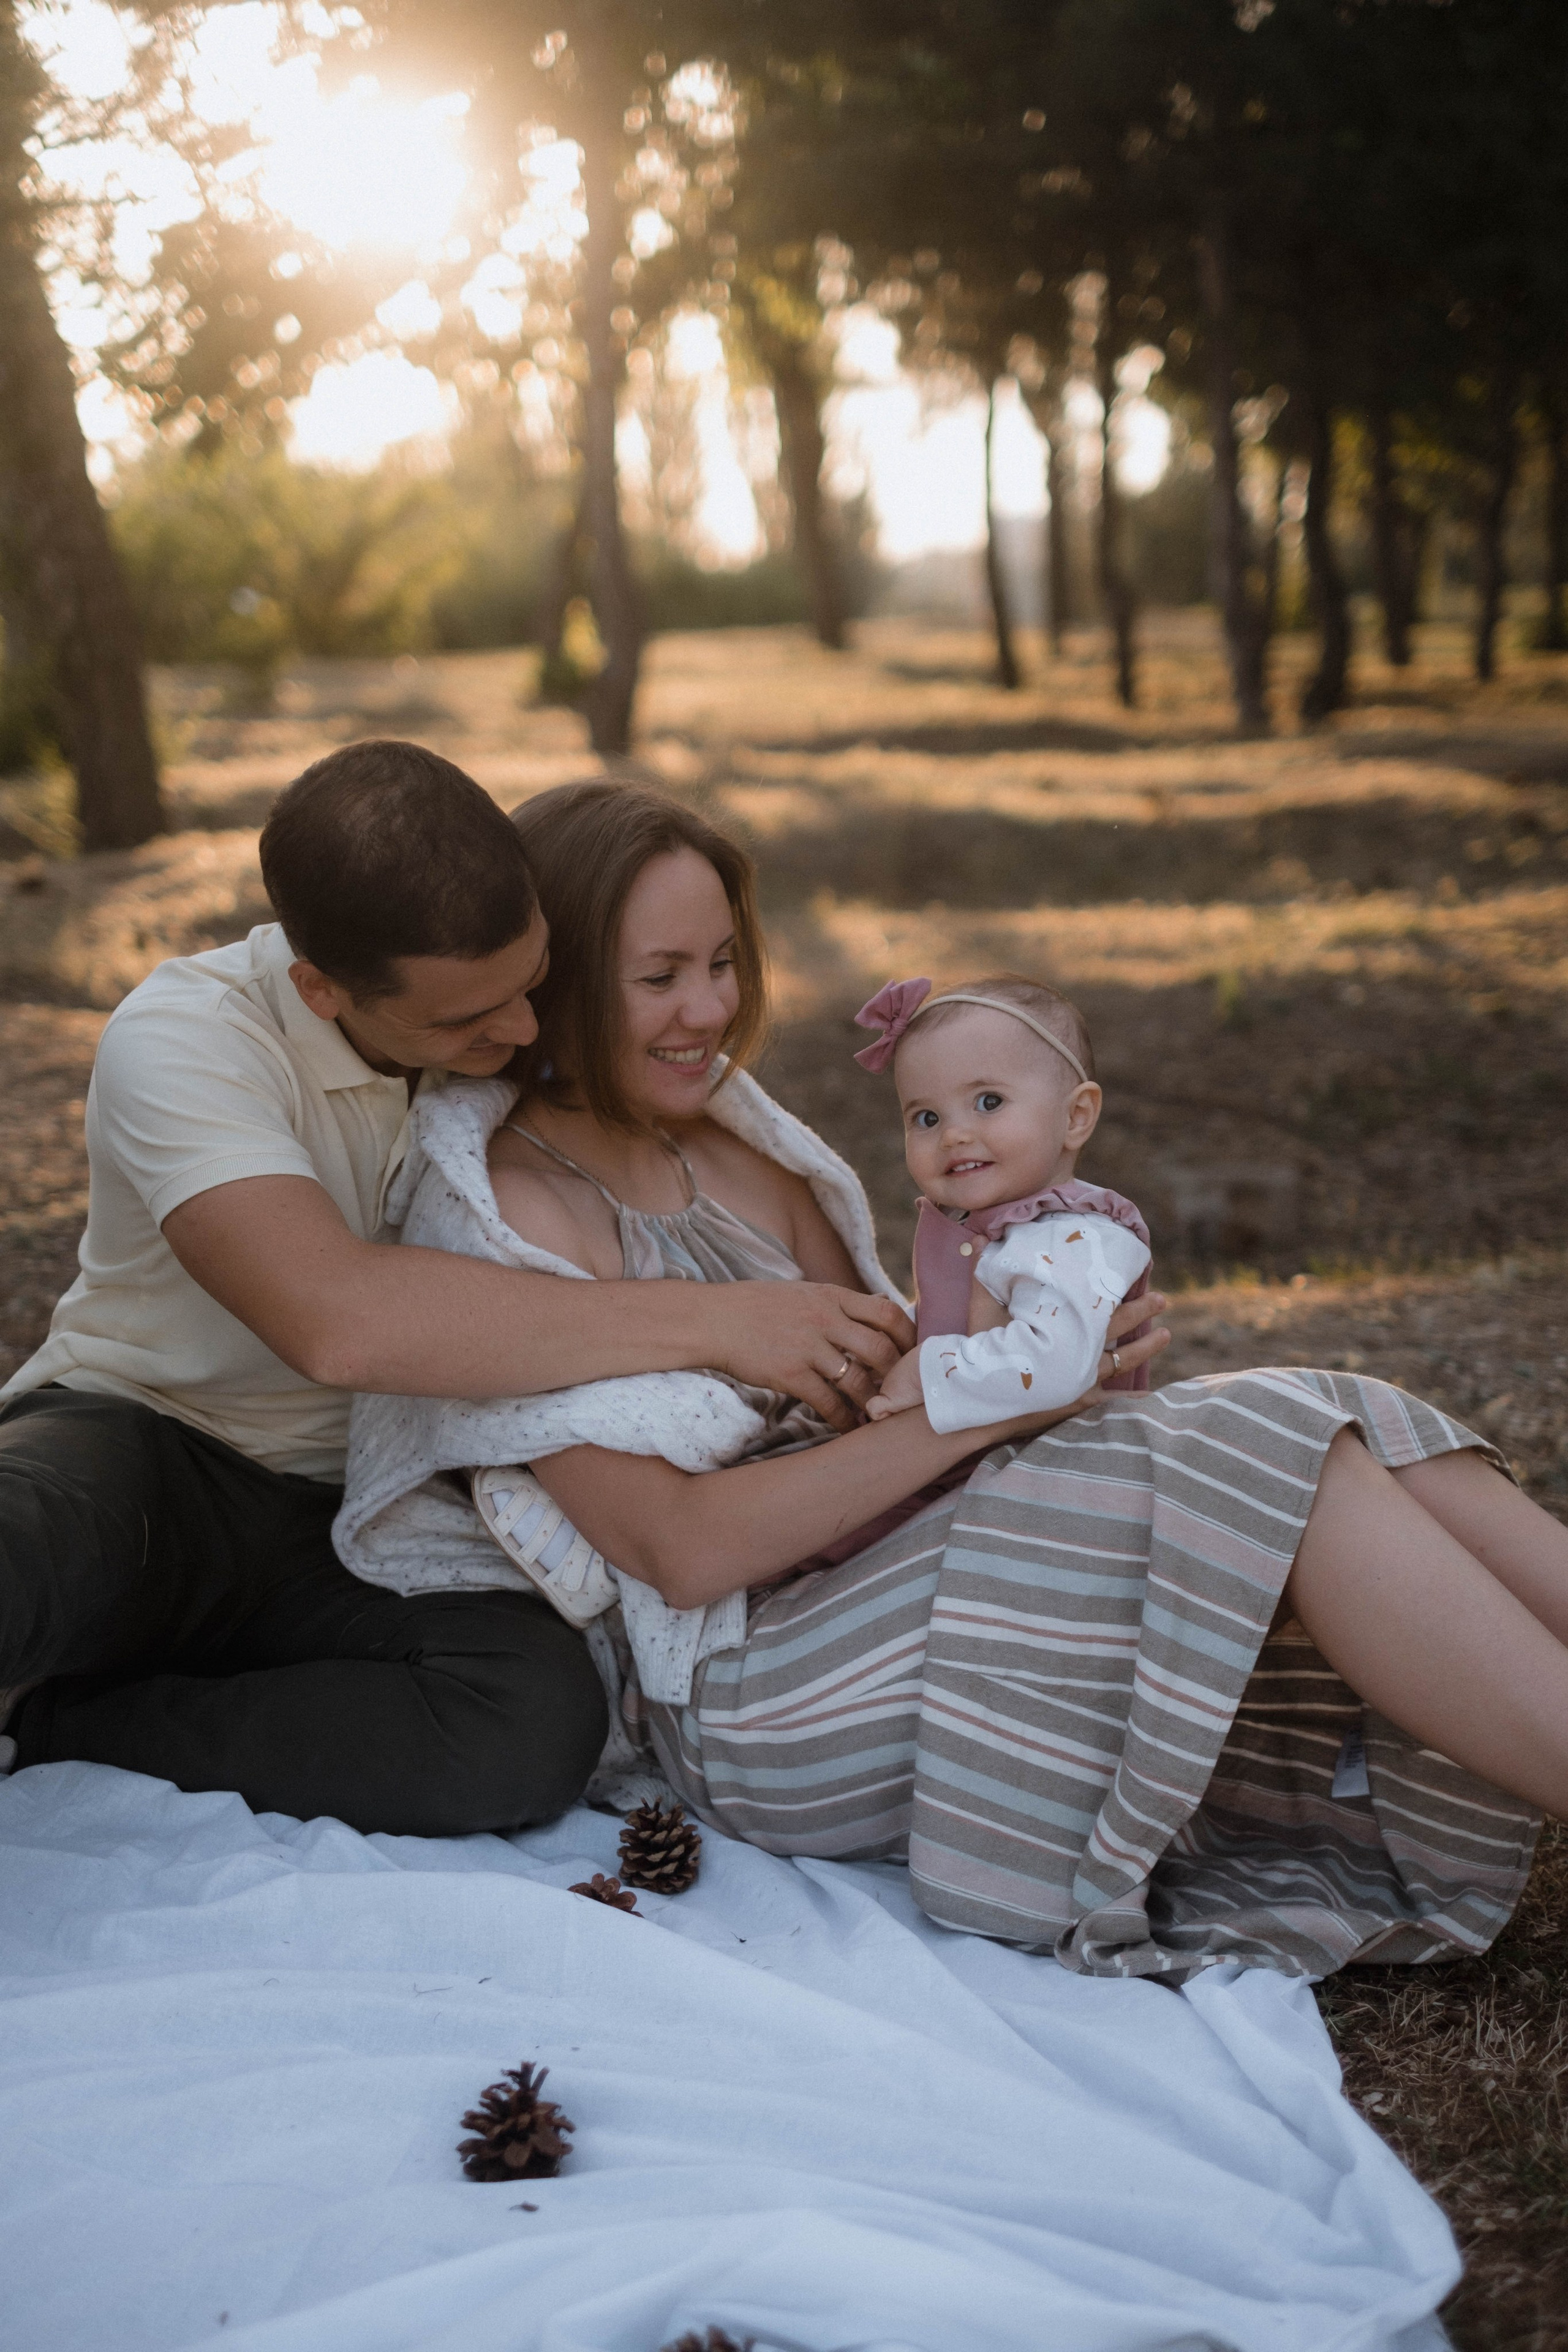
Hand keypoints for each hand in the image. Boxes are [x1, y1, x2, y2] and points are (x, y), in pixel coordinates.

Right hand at [701, 1281, 915, 1430]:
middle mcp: (825, 1319)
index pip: (889, 1313)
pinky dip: (844, 1420)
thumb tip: (876, 1307)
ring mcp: (808, 1347)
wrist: (712, 1320)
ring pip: (858, 1380)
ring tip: (879, 1415)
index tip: (911, 1356)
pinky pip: (829, 1402)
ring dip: (873, 1402)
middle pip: (881, 1349)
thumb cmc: (756, 1307)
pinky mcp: (790, 1374)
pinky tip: (849, 1428)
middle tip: (900, 1392)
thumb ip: (838, 1303)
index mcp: (832, 1296)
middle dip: (896, 1377)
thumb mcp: (803, 1293)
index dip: (908, 1338)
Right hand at [976, 1292, 1171, 1447]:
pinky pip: (1111, 1400)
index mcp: (1063, 1324)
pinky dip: (1130, 1399)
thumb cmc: (982, 1352)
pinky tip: (1147, 1397)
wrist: (982, 1399)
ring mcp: (1082, 1378)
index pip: (1098, 1301)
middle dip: (1142, 1311)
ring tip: (1165, 1335)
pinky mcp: (1077, 1402)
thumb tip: (977, 1237)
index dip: (1117, 1287)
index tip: (1135, 1274)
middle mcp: (1079, 1350)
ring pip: (1122, 1359)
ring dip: (1145, 1347)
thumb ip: (983, 1274)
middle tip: (1162, 1299)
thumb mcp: (980, 1309)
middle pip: (1118, 1326)